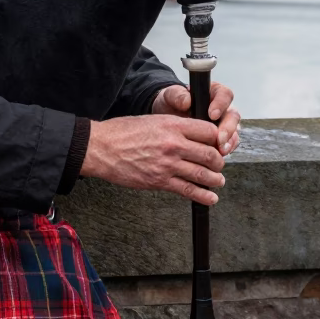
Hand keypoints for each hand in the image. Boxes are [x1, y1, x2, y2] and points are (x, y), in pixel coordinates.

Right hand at [80, 116, 224, 204]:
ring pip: (203, 174)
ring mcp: (168, 164)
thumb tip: (190, 136)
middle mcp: (173, 144)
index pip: (209, 131)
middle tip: (218, 164)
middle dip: (218, 161)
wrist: (101, 148)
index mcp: (172, 125)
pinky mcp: (160, 181)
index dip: (217, 139)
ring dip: (215, 179)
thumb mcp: (151, 120)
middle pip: (211, 154)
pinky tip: (210, 198)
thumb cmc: (121, 132)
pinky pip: (188, 190)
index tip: (217, 144)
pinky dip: (203, 196)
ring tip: (217, 180)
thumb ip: (173, 127)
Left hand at [152, 83, 240, 155]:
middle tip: (219, 138)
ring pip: (234, 132)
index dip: (221, 104)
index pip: (225, 95)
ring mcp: (224, 124)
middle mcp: (223, 108)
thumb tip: (187, 101)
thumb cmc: (172, 103)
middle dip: (228, 129)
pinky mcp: (222, 138)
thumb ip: (177, 96)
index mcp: (214, 93)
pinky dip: (225, 149)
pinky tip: (218, 155)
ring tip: (221, 151)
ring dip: (229, 142)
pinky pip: (229, 144)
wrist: (168, 119)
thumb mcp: (171, 96)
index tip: (212, 115)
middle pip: (233, 116)